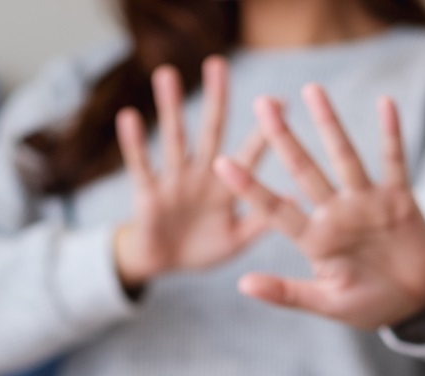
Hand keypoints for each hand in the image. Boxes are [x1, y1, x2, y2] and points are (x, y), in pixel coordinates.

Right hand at [113, 57, 267, 292]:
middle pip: (210, 130)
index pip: (249, 153)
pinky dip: (134, 143)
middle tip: (218, 63)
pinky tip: (129, 118)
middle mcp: (201, 174)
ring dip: (170, 108)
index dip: (265, 132)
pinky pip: (141, 165)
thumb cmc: (204, 248)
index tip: (280, 100)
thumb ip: (260, 222)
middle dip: (215, 99)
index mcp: (227, 186)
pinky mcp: (149, 193)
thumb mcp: (237, 239)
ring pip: (174, 138)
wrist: (165, 264)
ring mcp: (174, 181)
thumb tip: (295, 199)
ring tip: (167, 75)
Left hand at [213, 85, 424, 330]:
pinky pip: (393, 161)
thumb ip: (287, 293)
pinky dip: (391, 134)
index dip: (250, 188)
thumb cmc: (368, 305)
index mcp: (313, 240)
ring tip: (312, 90)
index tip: (221, 163)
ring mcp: (366, 203)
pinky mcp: (398, 199)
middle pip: (304, 170)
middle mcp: (335, 214)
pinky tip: (385, 104)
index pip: (275, 210)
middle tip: (262, 103)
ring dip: (329, 124)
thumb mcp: (326, 304)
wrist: (417, 302)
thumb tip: (242, 285)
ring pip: (344, 156)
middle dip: (283, 139)